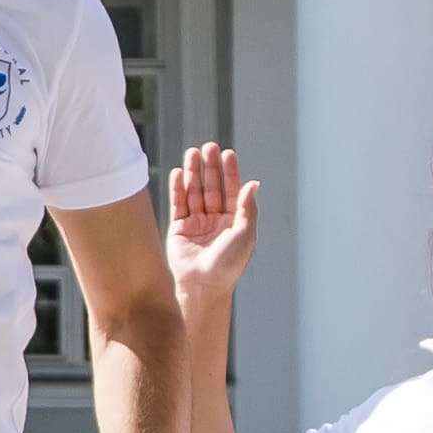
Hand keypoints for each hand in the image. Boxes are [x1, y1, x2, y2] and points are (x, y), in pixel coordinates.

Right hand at [162, 137, 260, 304]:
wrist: (203, 285)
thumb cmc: (228, 264)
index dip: (230, 172)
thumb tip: (254, 183)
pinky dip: (178, 188)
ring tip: (192, 153)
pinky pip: (178, 204)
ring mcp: (196, 224)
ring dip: (194, 173)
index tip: (228, 154)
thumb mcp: (245, 234)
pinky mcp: (179, 229)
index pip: (232, 191)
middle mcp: (215, 221)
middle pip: (212, 188)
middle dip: (211, 168)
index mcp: (234, 222)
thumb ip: (247, 207)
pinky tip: (179, 172)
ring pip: (194, 192)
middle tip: (209, 147)